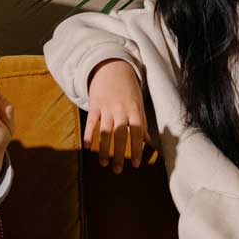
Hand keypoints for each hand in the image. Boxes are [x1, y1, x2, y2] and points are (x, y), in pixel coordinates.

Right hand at [86, 59, 149, 173]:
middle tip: (118, 170)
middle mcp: (121, 109)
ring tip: (103, 163)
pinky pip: (91, 122)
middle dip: (119, 154)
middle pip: (120, 135)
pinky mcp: (94, 104)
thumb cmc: (128, 88)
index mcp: (134, 109)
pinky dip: (89, 134)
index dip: (136, 149)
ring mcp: (106, 107)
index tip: (135, 164)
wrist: (111, 67)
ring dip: (104, 149)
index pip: (137, 132)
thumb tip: (150, 143)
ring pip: (105, 131)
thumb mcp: (139, 103)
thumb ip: (142, 123)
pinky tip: (87, 147)